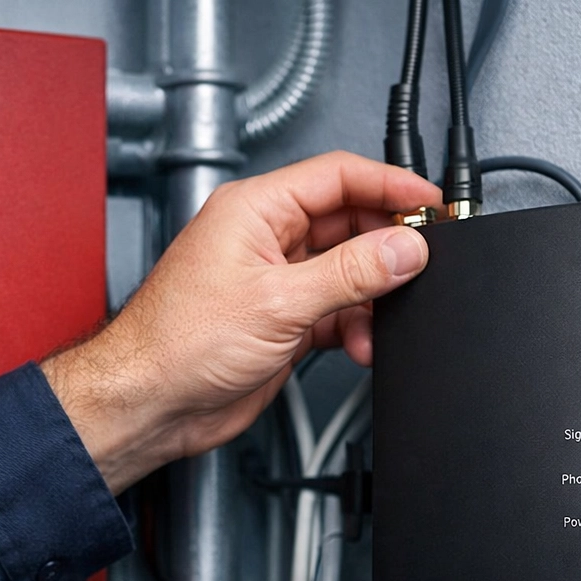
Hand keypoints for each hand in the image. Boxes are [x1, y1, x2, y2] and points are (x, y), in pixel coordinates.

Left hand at [40, 151, 440, 493]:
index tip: (430, 204)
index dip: (389, 185)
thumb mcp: (279, 302)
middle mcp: (264, 239)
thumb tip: (404, 248)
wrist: (150, 404)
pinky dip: (356, 327)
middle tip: (421, 263)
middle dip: (387, 246)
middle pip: (348, 223)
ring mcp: (274, 281)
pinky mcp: (281, 322)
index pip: (337, 176)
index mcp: (254, 210)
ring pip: (347, 272)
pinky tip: (361, 344)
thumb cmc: (176, 343)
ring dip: (372, 296)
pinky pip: (336, 311)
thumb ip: (350, 273)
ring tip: (383, 317)